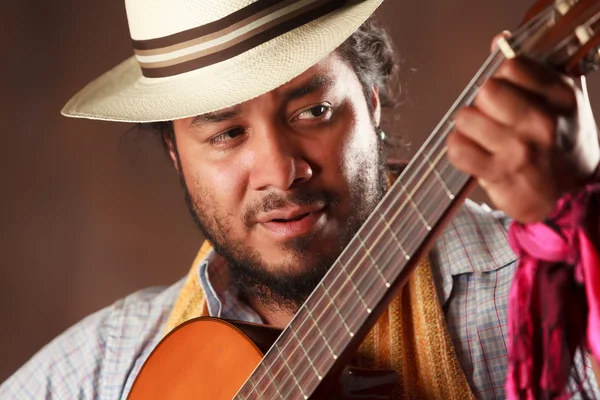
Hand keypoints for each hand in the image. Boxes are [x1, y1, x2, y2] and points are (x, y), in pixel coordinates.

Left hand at [447, 33, 599, 222]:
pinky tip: (474, 154)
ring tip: (484, 138)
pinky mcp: (498, 173)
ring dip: (468, 128)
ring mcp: (518, 149)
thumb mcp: (560, 100)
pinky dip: (458, 150)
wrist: (570, 194)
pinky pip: (456, 148)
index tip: (506, 93)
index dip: (501, 78)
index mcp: (560, 96)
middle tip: (493, 119)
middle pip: (486, 91)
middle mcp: (541, 122)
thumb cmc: (562, 143)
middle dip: (482, 103)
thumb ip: (533, 68)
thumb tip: (499, 40)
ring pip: (465, 118)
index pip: (511, 66)